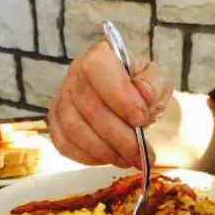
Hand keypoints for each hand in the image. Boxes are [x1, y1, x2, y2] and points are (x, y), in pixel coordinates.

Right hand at [48, 41, 171, 167]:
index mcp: (101, 55)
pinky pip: (65, 144)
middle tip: (140, 153)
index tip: (140, 119)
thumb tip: (143, 97)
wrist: (132, 107)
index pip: (97, 68)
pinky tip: (110, 158)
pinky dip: (90, 157)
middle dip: (119, 137)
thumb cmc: (143, 93)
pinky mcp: (57, 124)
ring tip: (128, 159)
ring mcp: (62, 99)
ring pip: (74, 129)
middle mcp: (75, 73)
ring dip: (106, 151)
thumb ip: (153, 86)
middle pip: (88, 107)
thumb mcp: (158, 83)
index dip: (119, 96)